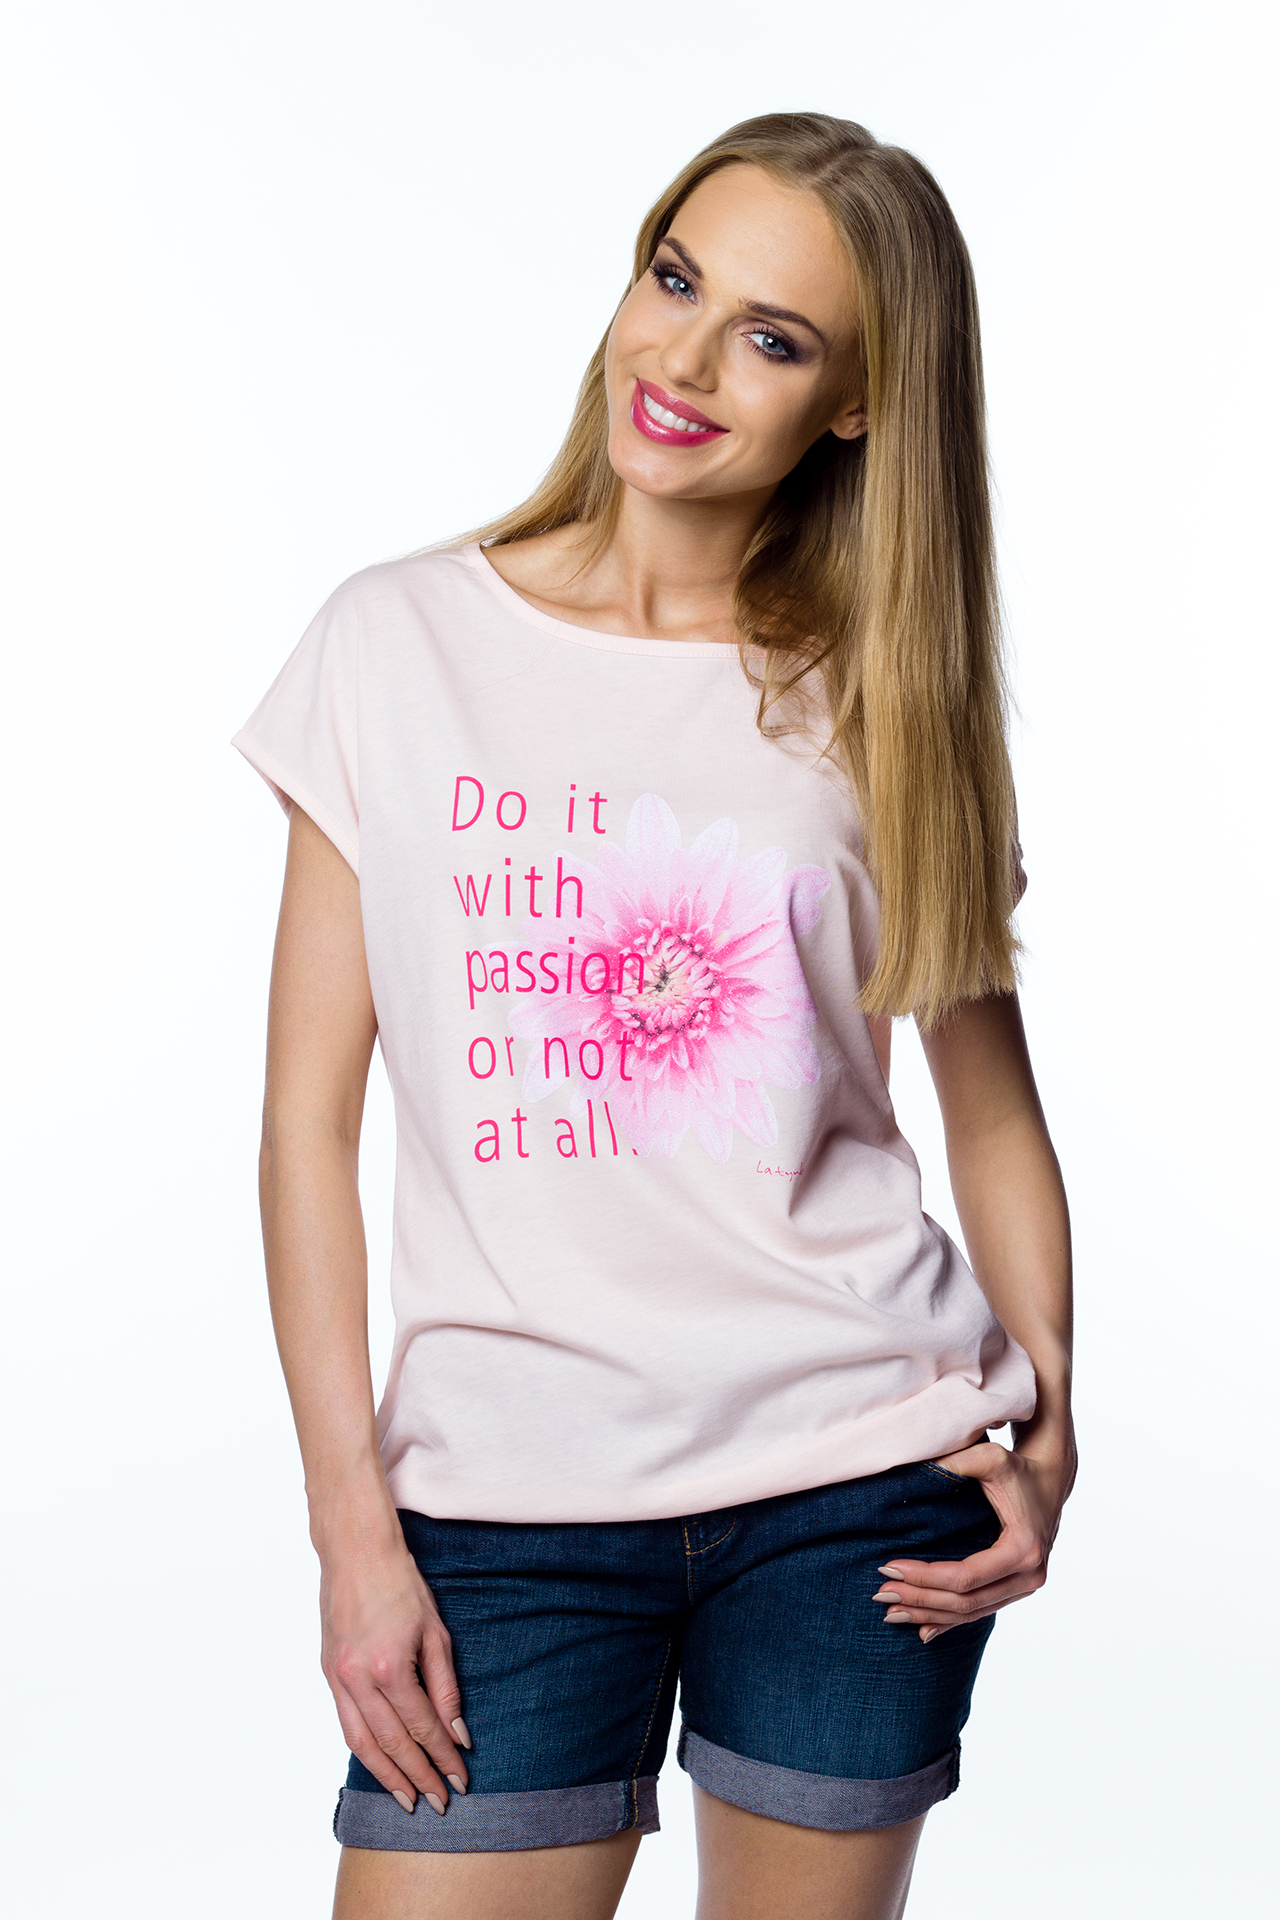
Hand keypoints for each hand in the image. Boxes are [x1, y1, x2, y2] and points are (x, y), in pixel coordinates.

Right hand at [320, 1538, 470, 1812]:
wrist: (355, 1552)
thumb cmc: (401, 1584)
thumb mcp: (436, 1631)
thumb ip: (446, 1687)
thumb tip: (458, 1733)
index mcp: (390, 1666)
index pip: (422, 1726)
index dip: (442, 1757)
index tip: (460, 1778)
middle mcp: (358, 1678)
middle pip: (392, 1743)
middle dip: (418, 1775)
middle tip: (439, 1801)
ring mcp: (338, 1678)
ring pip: (362, 1743)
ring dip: (386, 1775)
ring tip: (407, 1798)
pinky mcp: (328, 1673)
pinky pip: (346, 1723)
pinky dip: (364, 1749)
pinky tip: (380, 1764)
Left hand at [873, 1435, 1075, 1641]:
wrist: (1051, 1480)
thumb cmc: (1019, 1468)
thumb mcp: (990, 1458)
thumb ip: (955, 1463)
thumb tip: (915, 1473)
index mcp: (1024, 1549)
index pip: (965, 1577)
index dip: (924, 1577)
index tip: (889, 1566)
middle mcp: (1030, 1576)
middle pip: (966, 1602)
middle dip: (920, 1599)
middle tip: (881, 1593)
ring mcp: (1026, 1587)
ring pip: (972, 1613)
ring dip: (930, 1615)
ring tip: (891, 1612)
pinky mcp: (1018, 1589)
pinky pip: (981, 1611)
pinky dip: (950, 1622)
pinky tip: (924, 1630)